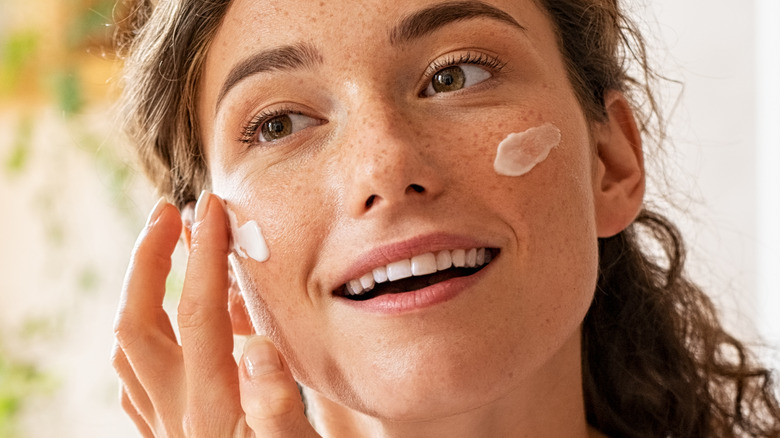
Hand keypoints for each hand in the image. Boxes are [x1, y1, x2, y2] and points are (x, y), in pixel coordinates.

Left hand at [112, 192, 319, 436]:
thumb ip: (277, 406)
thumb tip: (256, 347)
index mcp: (210, 408)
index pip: (195, 312)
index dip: (203, 254)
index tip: (214, 207)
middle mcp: (176, 413)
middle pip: (136, 323)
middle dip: (147, 260)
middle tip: (168, 213)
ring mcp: (166, 425)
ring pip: (128, 348)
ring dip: (140, 290)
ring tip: (163, 252)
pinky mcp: (169, 434)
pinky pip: (136, 376)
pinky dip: (145, 333)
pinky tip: (168, 324)